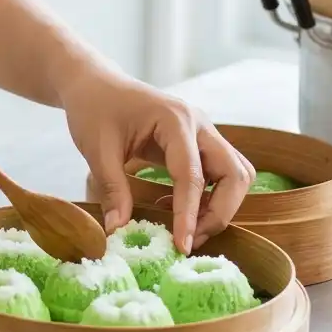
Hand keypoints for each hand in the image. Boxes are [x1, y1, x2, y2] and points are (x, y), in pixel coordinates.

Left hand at [58, 66, 251, 251]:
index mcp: (175, 120)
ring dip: (220, 206)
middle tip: (190, 240)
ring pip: (236, 174)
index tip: (182, 247)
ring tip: (186, 228)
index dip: (189, 215)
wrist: (95, 84)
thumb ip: (113, 190)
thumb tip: (119, 231)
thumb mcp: (97, 150)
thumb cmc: (95, 109)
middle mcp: (199, 124)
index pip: (193, 175)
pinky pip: (221, 174)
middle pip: (235, 174)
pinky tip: (175, 208)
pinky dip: (209, 197)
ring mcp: (203, 132)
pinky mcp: (199, 142)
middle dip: (219, 213)